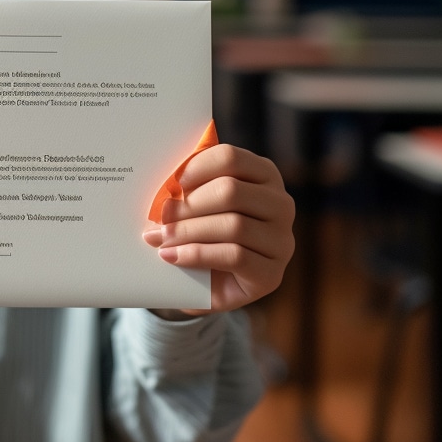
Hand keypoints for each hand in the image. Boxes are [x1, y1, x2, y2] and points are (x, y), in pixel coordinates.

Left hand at [142, 143, 294, 315]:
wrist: (213, 284)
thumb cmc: (205, 233)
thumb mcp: (199, 203)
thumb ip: (189, 186)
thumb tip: (164, 183)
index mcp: (264, 175)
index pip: (231, 158)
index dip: (197, 167)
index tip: (172, 182)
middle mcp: (280, 205)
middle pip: (231, 192)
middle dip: (189, 204)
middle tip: (159, 215)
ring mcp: (281, 241)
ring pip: (233, 226)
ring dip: (188, 231)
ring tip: (160, 237)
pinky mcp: (272, 274)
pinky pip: (234, 257)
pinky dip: (196, 254)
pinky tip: (171, 256)